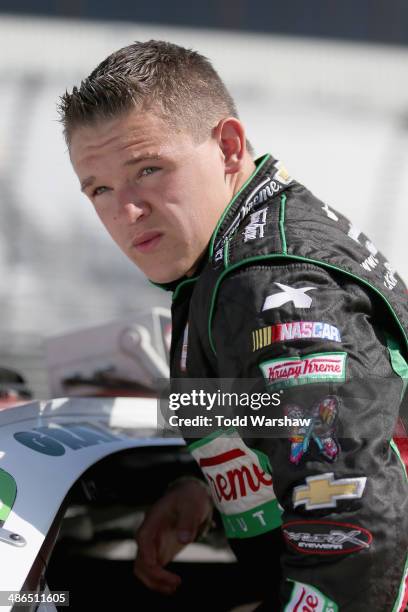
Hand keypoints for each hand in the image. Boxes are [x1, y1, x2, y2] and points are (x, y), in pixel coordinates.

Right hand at [133, 478, 212, 593]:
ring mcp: (153, 544)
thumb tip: (184, 539)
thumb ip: (188, 521)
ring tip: (174, 587)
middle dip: (154, 576)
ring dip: (155, 581)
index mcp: (152, 521)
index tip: (163, 569)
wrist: (189, 495)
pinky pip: (153, 569)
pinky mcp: (160, 550)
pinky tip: (173, 585)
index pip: (143, 542)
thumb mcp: (191, 505)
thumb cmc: (188, 498)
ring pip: (143, 569)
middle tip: (175, 583)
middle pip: (140, 561)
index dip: (149, 559)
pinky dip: (160, 579)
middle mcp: (148, 535)